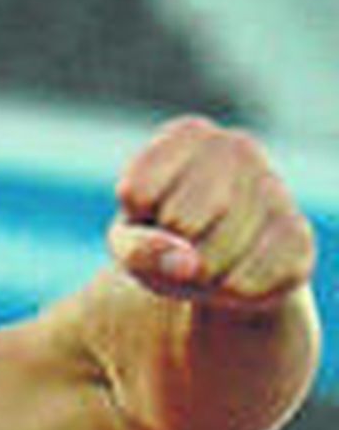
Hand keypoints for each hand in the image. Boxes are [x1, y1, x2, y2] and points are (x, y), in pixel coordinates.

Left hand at [108, 115, 316, 313]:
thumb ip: (137, 249)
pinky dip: (229, 293)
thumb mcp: (130, 243)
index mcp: (187, 136)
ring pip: (213, 257)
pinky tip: (237, 273)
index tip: (150, 217)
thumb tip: (188, 264)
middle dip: (171, 250)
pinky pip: (246, 281)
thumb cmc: (166, 242)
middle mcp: (237, 148)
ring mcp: (274, 186)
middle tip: (182, 247)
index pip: (137, 191)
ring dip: (200, 278)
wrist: (221, 271)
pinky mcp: (298, 234)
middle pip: (180, 222)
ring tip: (209, 262)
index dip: (135, 221)